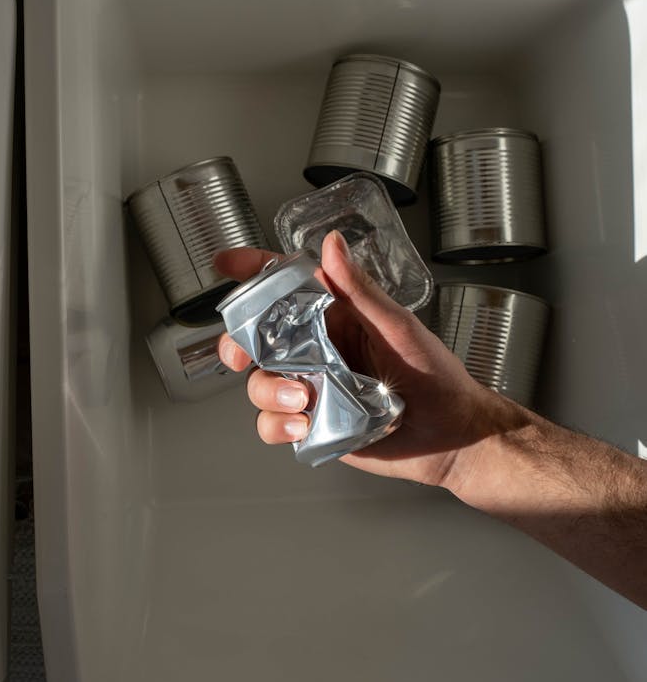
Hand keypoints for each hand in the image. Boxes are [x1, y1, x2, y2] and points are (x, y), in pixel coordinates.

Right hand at [215, 230, 502, 487]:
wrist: (453, 436)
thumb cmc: (437, 377)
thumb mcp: (398, 326)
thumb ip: (361, 289)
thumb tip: (333, 245)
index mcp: (337, 317)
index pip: (287, 286)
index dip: (254, 272)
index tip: (227, 264)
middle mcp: (319, 351)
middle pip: (257, 338)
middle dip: (238, 344)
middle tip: (241, 353)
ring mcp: (314, 388)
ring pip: (260, 383)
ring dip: (268, 390)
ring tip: (302, 399)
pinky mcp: (315, 423)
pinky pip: (275, 423)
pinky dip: (278, 425)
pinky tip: (303, 425)